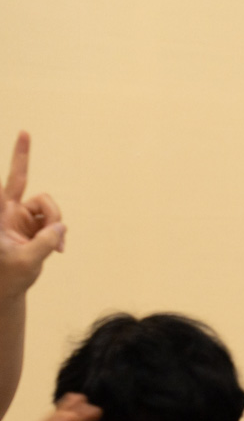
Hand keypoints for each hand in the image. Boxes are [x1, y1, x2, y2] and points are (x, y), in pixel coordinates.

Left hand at [0, 132, 65, 301]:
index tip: (15, 141)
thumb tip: (61, 226)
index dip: (12, 168)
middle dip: (21, 156)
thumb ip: (45, 242)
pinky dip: (59, 234)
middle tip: (24, 132)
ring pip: (48, 207)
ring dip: (55, 224)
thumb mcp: (27, 261)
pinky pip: (55, 220)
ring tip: (56, 247)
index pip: (2, 188)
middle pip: (23, 182)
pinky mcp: (35, 224)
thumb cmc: (9, 276)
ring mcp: (22, 217)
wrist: (9, 288)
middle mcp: (8, 212)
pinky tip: (58, 249)